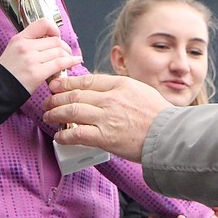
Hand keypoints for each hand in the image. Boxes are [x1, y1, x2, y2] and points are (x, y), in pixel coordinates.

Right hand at [0, 17, 78, 93]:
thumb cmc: (8, 72)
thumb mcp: (13, 50)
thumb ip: (30, 43)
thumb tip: (50, 40)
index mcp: (19, 39)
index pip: (42, 24)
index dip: (54, 29)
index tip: (56, 36)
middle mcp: (25, 47)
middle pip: (55, 40)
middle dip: (64, 47)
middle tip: (66, 53)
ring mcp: (31, 60)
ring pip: (59, 52)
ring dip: (68, 56)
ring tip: (69, 60)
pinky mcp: (37, 73)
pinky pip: (59, 64)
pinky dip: (70, 62)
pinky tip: (75, 62)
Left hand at [43, 73, 170, 161]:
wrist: (169, 135)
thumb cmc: (159, 115)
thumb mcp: (141, 90)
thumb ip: (120, 88)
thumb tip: (102, 90)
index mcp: (119, 85)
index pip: (87, 80)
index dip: (67, 82)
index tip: (57, 85)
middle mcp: (110, 99)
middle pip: (74, 95)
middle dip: (56, 98)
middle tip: (48, 102)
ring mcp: (106, 118)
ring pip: (71, 112)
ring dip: (55, 114)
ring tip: (49, 117)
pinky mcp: (104, 137)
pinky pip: (76, 134)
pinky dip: (64, 135)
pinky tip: (59, 136)